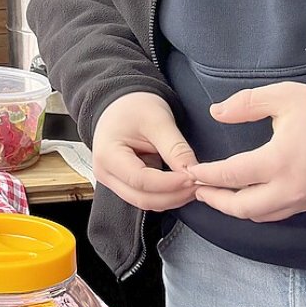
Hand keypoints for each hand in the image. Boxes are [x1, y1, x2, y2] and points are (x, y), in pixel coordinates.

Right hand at [91, 92, 198, 210]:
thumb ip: (175, 148)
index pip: (140, 180)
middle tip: (201, 184)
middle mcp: (105, 173)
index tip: (194, 178)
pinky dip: (168, 195)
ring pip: (146, 202)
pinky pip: (148, 197)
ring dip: (173, 198)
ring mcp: (113, 182)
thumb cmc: (135, 106)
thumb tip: (194, 173)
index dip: (169, 183)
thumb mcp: (158, 120)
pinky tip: (183, 185)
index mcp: (108, 155)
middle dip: (174, 195)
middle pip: (143, 198)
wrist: (121, 104)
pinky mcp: (125, 185)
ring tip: (195, 185)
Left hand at [189, 82, 305, 221]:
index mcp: (277, 162)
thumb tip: (216, 112)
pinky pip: (277, 214)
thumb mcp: (283, 98)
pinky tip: (248, 197)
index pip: (230, 175)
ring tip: (217, 194)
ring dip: (235, 208)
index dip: (206, 175)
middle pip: (241, 207)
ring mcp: (302, 200)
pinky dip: (256, 210)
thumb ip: (246, 104)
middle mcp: (288, 189)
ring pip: (260, 215)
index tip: (190, 170)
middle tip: (197, 189)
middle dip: (215, 200)